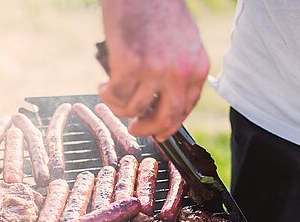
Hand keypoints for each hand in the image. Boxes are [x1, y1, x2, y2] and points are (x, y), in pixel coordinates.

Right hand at [99, 0, 209, 140]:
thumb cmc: (157, 7)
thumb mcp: (182, 42)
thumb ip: (178, 68)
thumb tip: (163, 96)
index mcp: (197, 67)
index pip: (187, 107)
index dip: (171, 123)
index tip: (159, 130)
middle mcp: (180, 73)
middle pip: (166, 117)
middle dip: (149, 128)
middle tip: (136, 129)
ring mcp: (155, 71)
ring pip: (136, 108)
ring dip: (120, 107)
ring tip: (110, 94)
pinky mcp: (130, 66)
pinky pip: (117, 95)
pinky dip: (107, 94)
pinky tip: (103, 86)